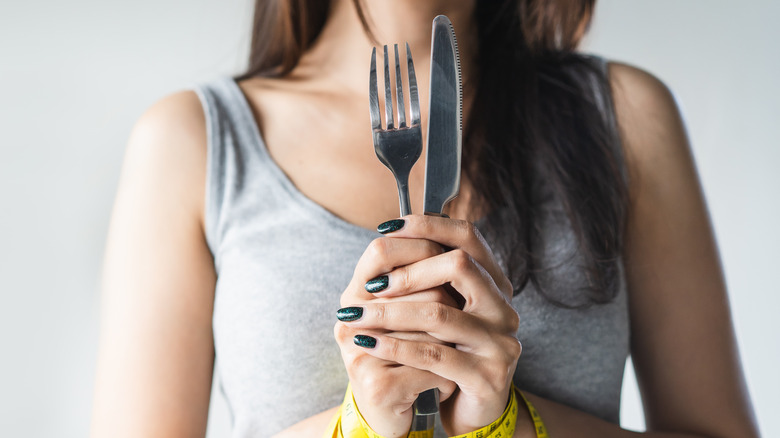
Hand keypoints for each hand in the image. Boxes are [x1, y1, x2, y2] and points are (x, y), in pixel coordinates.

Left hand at [339, 215, 521, 434]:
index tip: (387, 227)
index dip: (428, 224)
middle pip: (459, 265)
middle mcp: (504, 308)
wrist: (473, 411)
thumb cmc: (451, 354)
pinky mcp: (488, 377)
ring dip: (389, 313)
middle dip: (408, 271)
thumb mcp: (444, 311)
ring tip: (355, 317)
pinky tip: (369, 343)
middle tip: (371, 286)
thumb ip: (431, 277)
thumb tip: (389, 236)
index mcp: (496, 284)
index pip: (468, 236)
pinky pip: (433, 355)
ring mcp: (500, 343)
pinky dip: (394, 346)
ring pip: (439, 313)